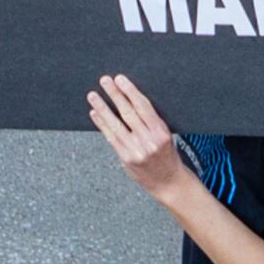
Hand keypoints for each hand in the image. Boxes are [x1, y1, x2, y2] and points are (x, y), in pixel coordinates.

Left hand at [87, 73, 189, 199]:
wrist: (169, 183)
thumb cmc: (168, 158)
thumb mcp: (166, 137)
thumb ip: (151, 123)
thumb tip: (130, 102)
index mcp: (162, 132)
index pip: (144, 107)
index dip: (131, 91)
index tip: (121, 80)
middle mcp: (149, 141)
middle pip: (129, 113)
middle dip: (115, 94)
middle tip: (105, 81)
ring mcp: (136, 150)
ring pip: (116, 124)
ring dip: (103, 108)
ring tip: (93, 96)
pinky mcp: (126, 158)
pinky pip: (111, 138)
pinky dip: (102, 124)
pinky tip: (95, 114)